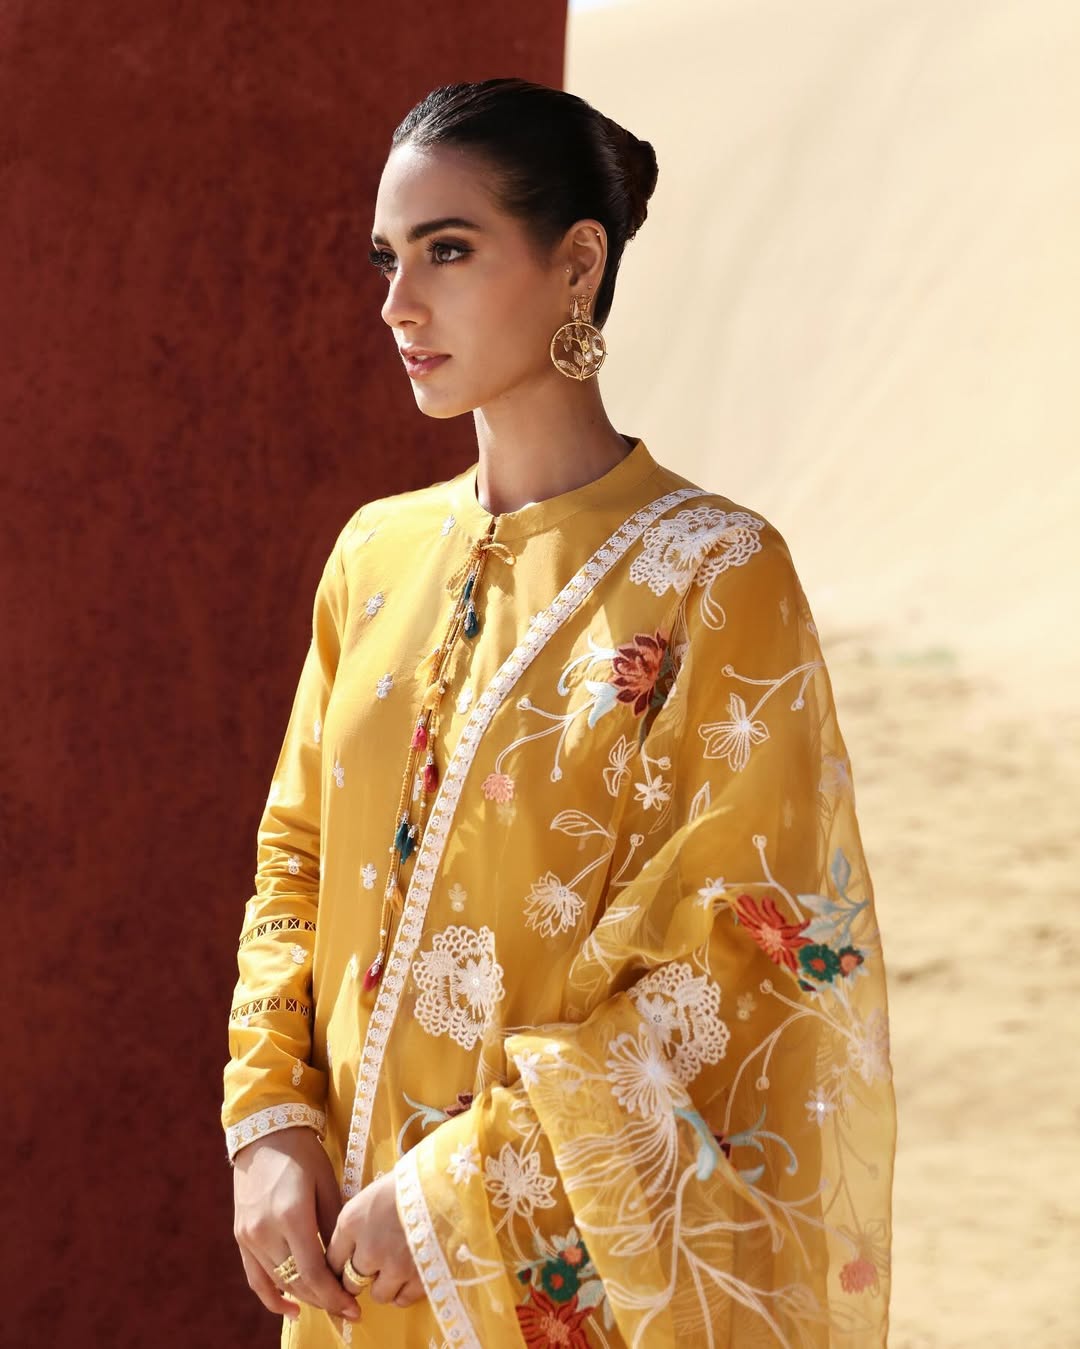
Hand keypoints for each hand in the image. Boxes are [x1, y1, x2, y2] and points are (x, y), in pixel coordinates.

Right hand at [232, 1125, 360, 1323]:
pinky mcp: (240, 1237)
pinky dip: (272, 1297)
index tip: (354, 1308)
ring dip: (304, 1298)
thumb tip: (346, 1264)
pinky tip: (291, 1309)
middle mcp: (265, 1230)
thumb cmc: (304, 1154)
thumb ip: (333, 1226)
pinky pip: (255, 1278)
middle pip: (296, 1282)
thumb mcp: (326, 1184)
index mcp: (291, 1215)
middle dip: (324, 1301)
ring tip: (329, 1306)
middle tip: (348, 1311)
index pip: (314, 1272)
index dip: (334, 1295)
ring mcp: (249, 1236)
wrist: (265, 1133)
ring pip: (278, 1282)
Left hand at [326, 1170, 423, 1308]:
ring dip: (386, 1285)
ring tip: (399, 1266)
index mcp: (351, 1221)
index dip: (340, 1265)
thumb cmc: (411, 1181)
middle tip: (377, 1265)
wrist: (451, 1182)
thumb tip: (351, 1249)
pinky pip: (403, 1299)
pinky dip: (406, 1291)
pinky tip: (414, 1272)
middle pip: (350, 1282)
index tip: (349, 1265)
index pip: (331, 1260)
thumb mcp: (374, 1194)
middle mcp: (367, 1248)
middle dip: (362, 1277)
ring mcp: (393, 1266)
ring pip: (378, 1294)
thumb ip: (358, 1224)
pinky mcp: (418, 1277)